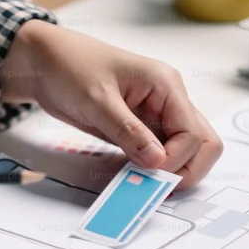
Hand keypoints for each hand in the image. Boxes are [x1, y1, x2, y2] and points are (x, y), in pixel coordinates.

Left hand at [0, 20, 223, 187]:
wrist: (44, 63)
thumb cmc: (71, 67)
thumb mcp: (98, 101)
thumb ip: (128, 131)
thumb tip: (157, 162)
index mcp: (166, 85)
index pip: (193, 133)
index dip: (176, 159)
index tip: (148, 171)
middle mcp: (168, 101)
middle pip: (203, 144)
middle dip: (186, 169)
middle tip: (156, 185)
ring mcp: (156, 116)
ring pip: (185, 151)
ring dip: (171, 171)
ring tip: (142, 183)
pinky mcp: (140, 129)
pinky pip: (159, 154)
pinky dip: (152, 169)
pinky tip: (133, 176)